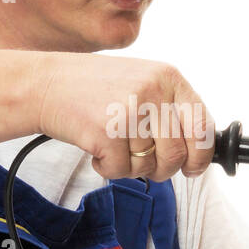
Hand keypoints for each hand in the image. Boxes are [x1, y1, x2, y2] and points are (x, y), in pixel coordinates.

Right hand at [35, 53, 213, 180]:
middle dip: (163, 169)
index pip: (203, 126)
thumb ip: (170, 110)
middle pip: (177, 153)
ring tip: (114, 146)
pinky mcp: (107, 132)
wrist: (45, 83)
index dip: (201, 155)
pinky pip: (121, 171)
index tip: (192, 167)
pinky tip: (97, 148)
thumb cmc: (94, 88)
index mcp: (168, 77)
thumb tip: (198, 153)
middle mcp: (153, 91)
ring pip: (149, 166)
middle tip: (145, 164)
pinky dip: (108, 168)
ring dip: (131, 167)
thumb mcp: (142, 84)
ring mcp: (130, 111)